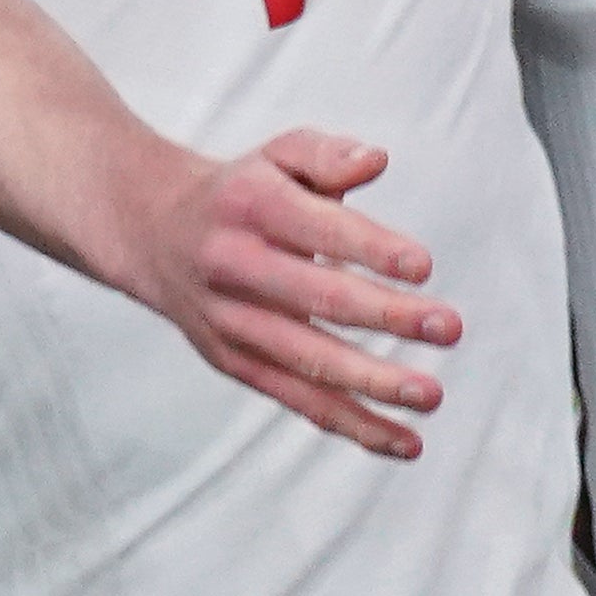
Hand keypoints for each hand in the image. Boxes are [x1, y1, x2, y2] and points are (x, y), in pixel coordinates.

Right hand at [124, 125, 454, 456]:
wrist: (146, 231)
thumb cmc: (238, 193)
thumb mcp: (275, 157)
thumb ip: (326, 155)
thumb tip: (374, 161)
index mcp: (248, 207)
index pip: (315, 227)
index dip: (368, 247)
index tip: (422, 266)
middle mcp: (232, 265)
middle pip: (315, 297)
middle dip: (386, 315)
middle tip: (449, 327)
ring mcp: (229, 320)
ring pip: (305, 359)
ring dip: (371, 381)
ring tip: (430, 394)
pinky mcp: (233, 360)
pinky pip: (295, 398)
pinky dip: (351, 423)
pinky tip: (404, 441)